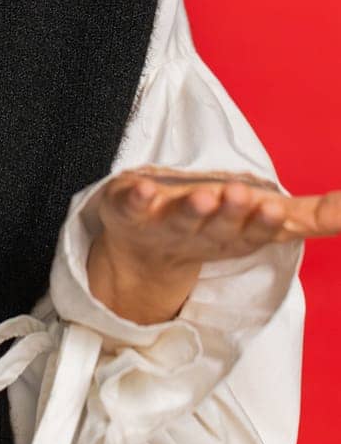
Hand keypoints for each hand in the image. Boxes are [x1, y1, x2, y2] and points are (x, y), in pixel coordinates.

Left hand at [86, 166, 340, 325]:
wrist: (142, 256)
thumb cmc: (213, 228)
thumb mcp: (268, 224)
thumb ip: (315, 215)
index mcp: (236, 236)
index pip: (255, 232)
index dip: (263, 223)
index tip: (274, 209)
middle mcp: (201, 234)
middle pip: (218, 226)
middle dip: (230, 212)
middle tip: (240, 195)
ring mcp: (161, 226)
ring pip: (179, 220)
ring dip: (191, 209)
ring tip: (202, 196)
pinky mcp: (127, 212)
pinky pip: (129, 206)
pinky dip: (134, 198)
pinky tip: (140, 187)